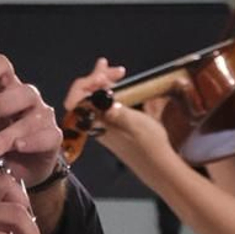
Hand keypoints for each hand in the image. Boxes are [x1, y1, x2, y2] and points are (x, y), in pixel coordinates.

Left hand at [0, 52, 63, 188]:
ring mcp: (42, 116)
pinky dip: (32, 141)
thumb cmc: (0, 140)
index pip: (0, 67)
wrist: (21, 169)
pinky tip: (18, 147)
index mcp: (5, 89)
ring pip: (32, 116)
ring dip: (8, 133)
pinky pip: (47, 136)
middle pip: (19, 90)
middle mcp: (26, 98)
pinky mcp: (52, 137)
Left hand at [61, 58, 172, 176]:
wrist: (158, 165)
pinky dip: (110, 90)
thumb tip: (104, 101)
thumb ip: (118, 113)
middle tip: (114, 68)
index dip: (87, 83)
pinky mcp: (112, 124)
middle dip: (97, 78)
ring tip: (118, 71)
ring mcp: (103, 123)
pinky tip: (118, 85)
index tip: (103, 75)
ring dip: (104, 82)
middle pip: (85, 95)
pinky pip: (103, 103)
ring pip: (95, 98)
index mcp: (96, 123)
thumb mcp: (136, 125)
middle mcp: (96, 123)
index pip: (77, 99)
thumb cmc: (149, 146)